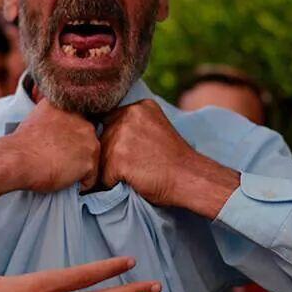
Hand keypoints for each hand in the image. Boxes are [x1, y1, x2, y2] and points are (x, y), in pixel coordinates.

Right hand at [0, 99, 99, 195]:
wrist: (17, 159)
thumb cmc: (22, 143)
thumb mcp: (38, 115)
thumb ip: (53, 115)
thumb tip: (56, 126)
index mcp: (69, 107)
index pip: (79, 122)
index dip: (71, 136)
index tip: (59, 145)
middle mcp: (83, 120)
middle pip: (88, 139)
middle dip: (78, 150)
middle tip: (59, 158)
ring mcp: (88, 140)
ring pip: (91, 158)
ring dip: (80, 166)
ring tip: (60, 170)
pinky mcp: (89, 161)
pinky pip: (91, 178)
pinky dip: (81, 183)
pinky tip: (65, 179)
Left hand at [100, 99, 239, 218]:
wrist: (191, 179)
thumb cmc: (174, 159)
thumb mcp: (155, 126)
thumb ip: (132, 123)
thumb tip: (100, 128)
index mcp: (138, 107)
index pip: (108, 120)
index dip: (114, 138)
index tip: (132, 151)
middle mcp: (127, 116)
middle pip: (101, 138)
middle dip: (110, 154)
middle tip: (136, 164)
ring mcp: (121, 136)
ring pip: (100, 157)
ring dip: (110, 170)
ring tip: (135, 173)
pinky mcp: (117, 158)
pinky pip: (103, 176)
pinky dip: (112, 184)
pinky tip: (132, 181)